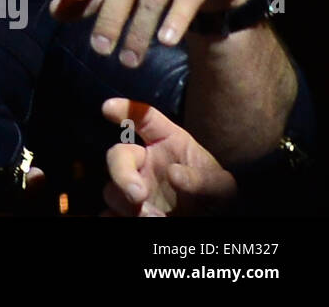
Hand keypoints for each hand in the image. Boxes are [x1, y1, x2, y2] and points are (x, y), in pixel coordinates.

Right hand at [101, 98, 237, 215]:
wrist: (208, 222)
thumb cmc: (215, 197)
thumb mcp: (221, 186)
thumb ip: (203, 179)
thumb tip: (173, 174)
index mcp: (167, 143)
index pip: (145, 118)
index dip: (126, 109)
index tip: (108, 108)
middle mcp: (144, 162)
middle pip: (118, 155)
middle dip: (121, 173)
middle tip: (138, 195)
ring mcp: (133, 187)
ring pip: (112, 189)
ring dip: (128, 205)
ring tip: (154, 218)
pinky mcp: (126, 211)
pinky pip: (108, 212)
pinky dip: (115, 217)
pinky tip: (131, 222)